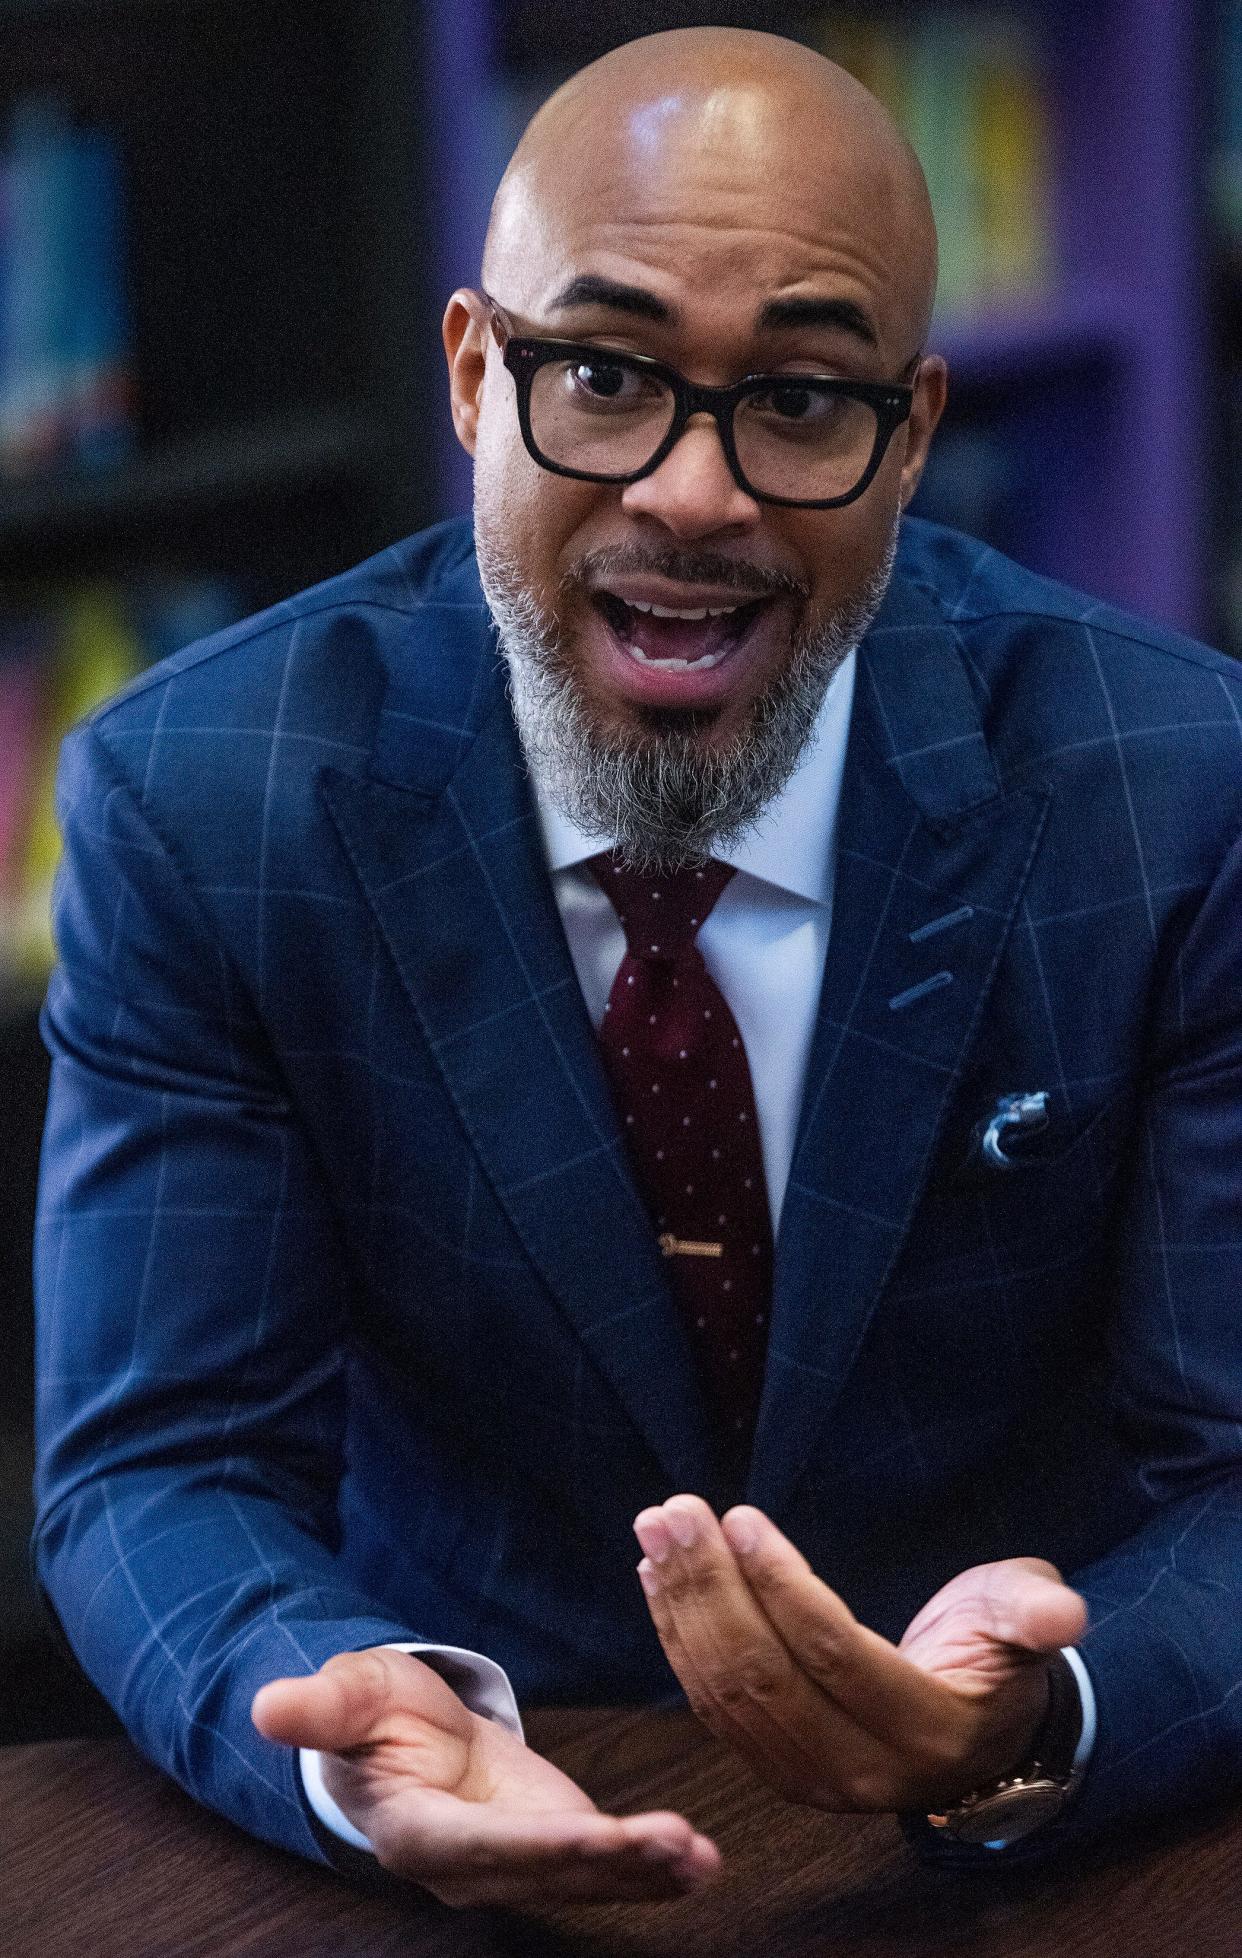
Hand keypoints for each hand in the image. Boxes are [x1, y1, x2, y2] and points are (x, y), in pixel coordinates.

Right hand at [252, 1648, 719, 1906]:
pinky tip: (702, 1863)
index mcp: (419, 1831)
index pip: (478, 1847)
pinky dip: (656, 1868)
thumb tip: (268, 1705)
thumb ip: (320, 1709)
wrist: (405, 1735)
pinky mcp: (556, 1846)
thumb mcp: (348, 1695)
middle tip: (677, 1846)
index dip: (534, 1848)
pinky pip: (607, 1865)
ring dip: (646, 1872)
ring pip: (586, 1879)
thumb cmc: (370, 1713)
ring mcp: (519, 1863)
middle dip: (613, 1863)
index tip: (590, 1836)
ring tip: (703, 1858)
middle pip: (547, 1872)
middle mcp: (474, 1865)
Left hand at [632, 1496, 1087, 1812]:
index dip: (783, 1587)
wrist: (979, 1732)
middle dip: (709, 1589)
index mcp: (927, 1732)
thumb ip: (1033, 1615)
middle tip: (673, 1514)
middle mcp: (862, 1771)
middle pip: (767, 1677)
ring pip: (730, 1695)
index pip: (835, 1655)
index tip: (740, 1519)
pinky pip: (716, 1709)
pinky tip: (658, 1581)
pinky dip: (680, 1642)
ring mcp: (813, 1779)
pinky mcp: (777, 1769)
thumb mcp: (1025, 1623)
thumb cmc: (1000, 1656)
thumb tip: (1062, 1612)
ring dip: (682, 1609)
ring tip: (656, 1532)